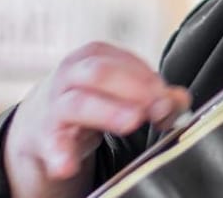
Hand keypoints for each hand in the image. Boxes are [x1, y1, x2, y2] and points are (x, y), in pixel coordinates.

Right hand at [3, 41, 190, 197]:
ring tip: (132, 122)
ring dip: (108, 112)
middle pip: (100, 74)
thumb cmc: (90, 98)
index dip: (148, 78)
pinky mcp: (46, 138)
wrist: (42, 122)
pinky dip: (60, 156)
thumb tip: (180, 99)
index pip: (122, 61)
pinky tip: (69, 165)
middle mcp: (70, 76)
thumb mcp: (118, 90)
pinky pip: (52, 145)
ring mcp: (56, 106)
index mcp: (92, 57)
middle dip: (133, 88)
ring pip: (79, 104)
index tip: (167, 96)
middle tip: (157, 105)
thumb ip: (152, 93)